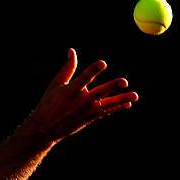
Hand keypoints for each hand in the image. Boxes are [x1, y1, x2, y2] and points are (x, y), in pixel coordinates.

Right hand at [22, 48, 138, 143]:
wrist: (45, 128)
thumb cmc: (49, 102)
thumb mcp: (56, 84)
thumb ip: (68, 68)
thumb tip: (72, 51)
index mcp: (69, 91)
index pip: (83, 78)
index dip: (93, 70)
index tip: (102, 63)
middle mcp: (79, 102)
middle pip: (99, 92)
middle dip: (112, 87)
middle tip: (124, 81)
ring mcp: (86, 111)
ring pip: (107, 104)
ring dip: (121, 99)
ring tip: (134, 96)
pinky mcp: (89, 119)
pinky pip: (106, 112)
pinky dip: (116, 107)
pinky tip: (127, 103)